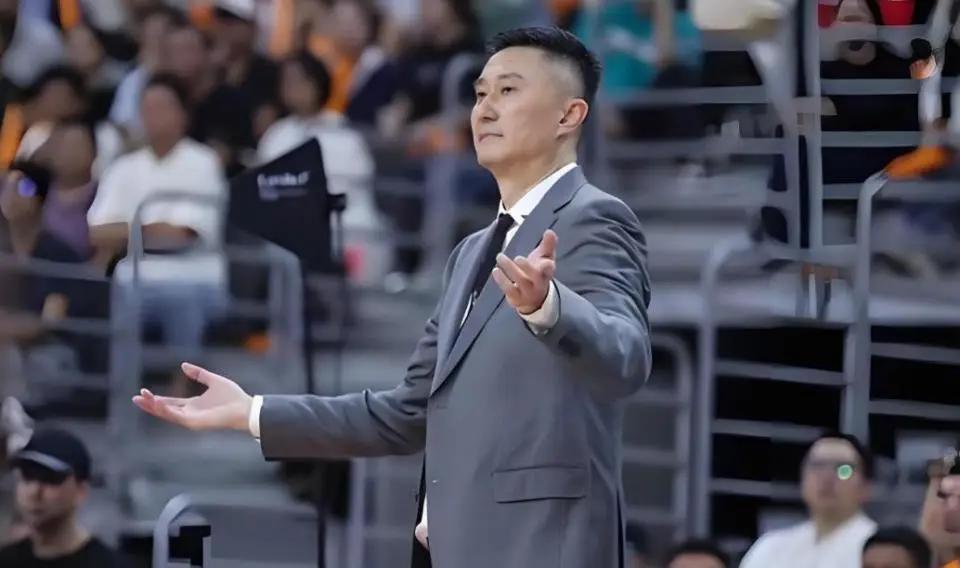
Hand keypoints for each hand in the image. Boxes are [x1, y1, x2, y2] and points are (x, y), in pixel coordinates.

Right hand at [132, 363, 252, 431]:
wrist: (245, 407)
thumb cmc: (233, 396)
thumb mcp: (213, 380)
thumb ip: (199, 373)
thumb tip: (183, 365)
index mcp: (193, 405)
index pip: (171, 403)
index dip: (157, 398)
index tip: (144, 392)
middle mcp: (190, 413)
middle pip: (165, 409)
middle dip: (150, 404)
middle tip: (136, 397)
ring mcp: (191, 419)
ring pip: (168, 414)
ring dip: (154, 407)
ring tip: (142, 399)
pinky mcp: (194, 422)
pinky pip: (176, 416)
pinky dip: (165, 410)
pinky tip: (156, 403)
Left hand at [493, 229, 556, 314]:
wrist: (535, 298)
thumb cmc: (539, 273)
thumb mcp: (545, 258)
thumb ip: (548, 244)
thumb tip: (549, 232)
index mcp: (547, 272)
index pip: (549, 269)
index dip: (547, 266)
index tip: (546, 261)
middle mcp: (539, 284)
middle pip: (535, 277)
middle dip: (527, 268)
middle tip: (518, 258)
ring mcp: (528, 292)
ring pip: (520, 281)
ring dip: (510, 268)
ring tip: (500, 257)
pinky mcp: (516, 298)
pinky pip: (509, 289)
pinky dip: (502, 280)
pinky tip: (496, 270)